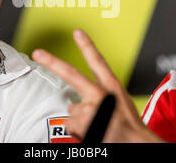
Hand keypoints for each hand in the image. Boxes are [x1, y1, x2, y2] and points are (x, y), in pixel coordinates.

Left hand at [32, 29, 163, 142]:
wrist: (137, 143)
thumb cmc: (129, 126)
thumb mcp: (119, 104)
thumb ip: (98, 98)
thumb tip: (74, 105)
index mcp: (113, 86)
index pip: (98, 61)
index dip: (87, 45)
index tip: (77, 32)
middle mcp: (101, 94)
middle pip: (72, 74)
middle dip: (52, 62)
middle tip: (38, 53)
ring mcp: (92, 108)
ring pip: (72, 111)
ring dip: (81, 121)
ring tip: (98, 126)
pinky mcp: (85, 122)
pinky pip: (71, 126)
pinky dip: (79, 132)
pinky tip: (94, 133)